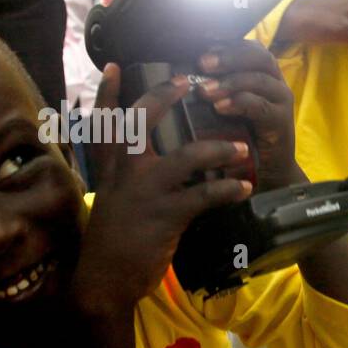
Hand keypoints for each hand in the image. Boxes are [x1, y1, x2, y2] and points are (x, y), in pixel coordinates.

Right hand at [71, 65, 251, 315]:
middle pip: (143, 121)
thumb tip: (148, 164)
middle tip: (190, 83)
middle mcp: (125, 173)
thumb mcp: (112, 203)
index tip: (115, 66)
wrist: (104, 281)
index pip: (104, 123)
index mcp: (110, 169)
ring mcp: (145, 192)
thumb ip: (126, 180)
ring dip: (220, 148)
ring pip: (188, 156)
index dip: (108, 93)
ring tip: (242, 147)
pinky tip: (243, 187)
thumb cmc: (112, 243)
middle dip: (165, 96)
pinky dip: (228, 188)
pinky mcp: (166, 216)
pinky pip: (204, 194)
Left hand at [193, 39, 297, 189]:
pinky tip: (220, 107)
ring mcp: (281, 100)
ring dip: (230, 81)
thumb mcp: (225, 107)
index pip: (249, 47)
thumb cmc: (241, 136)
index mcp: (262, 74)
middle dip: (229, 56)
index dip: (227, 44)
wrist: (268, 171)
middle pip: (258, 56)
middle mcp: (275, 82)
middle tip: (202, 63)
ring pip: (259, 79)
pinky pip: (261, 106)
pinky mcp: (282, 122)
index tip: (201, 48)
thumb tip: (181, 74)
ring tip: (204, 90)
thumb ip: (213, 88)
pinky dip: (240, 103)